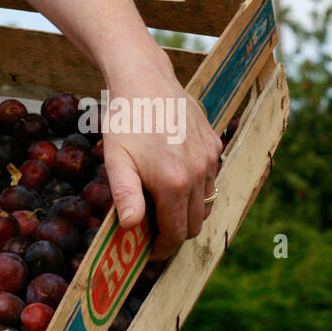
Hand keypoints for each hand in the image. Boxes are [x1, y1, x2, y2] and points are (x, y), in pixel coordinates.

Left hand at [101, 49, 223, 260]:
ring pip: (206, 203)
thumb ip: (125, 195)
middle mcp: (198, 174)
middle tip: (154, 228)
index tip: (151, 251)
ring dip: (187, 210)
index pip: (176, 234)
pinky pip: (211, 179)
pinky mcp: (215, 144)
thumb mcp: (116, 159)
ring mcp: (210, 158)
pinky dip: (196, 187)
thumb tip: (132, 227)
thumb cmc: (126, 121)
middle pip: (194, 224)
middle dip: (175, 232)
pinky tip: (174, 175)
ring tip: (163, 203)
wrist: (145, 79)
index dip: (163, 248)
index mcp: (174, 183)